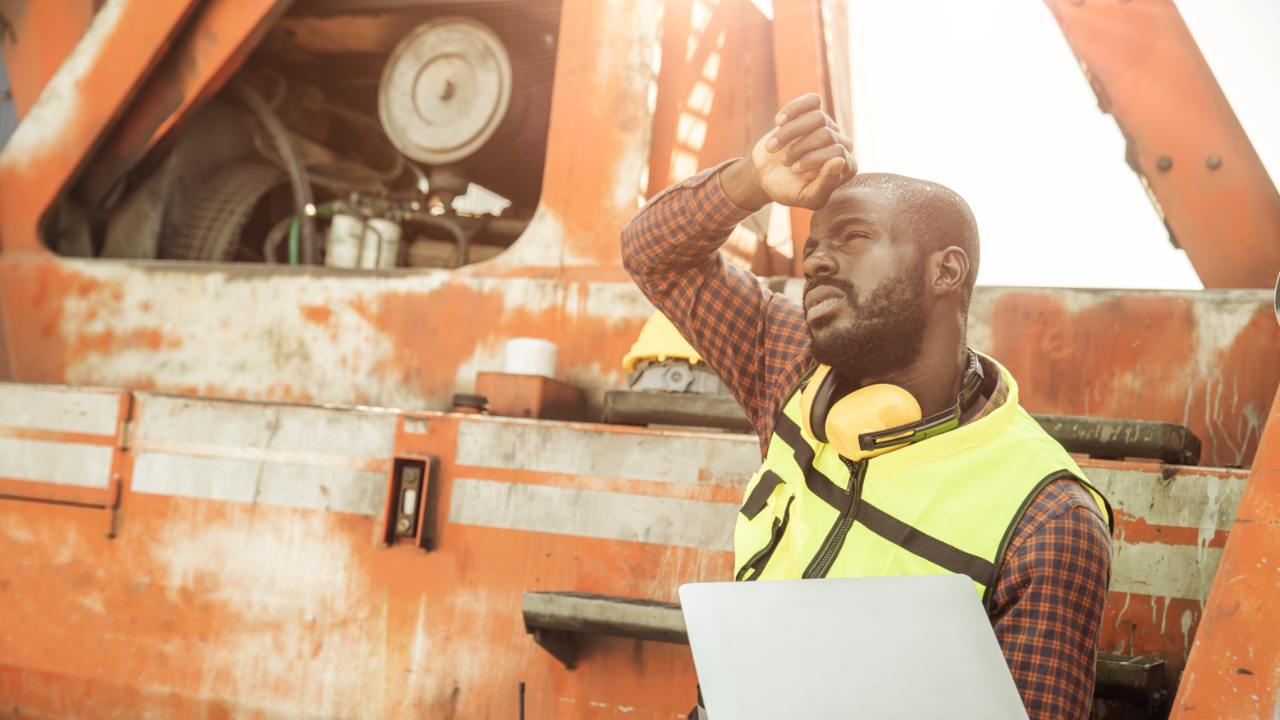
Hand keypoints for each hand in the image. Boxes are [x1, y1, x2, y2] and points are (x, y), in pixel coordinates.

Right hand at [722, 93, 855, 210]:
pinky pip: (811, 101)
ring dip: (790, 133)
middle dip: (799, 149)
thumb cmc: (788, 189)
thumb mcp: (807, 197)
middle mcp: (840, 144)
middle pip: (825, 135)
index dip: (813, 160)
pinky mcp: (812, 113)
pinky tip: (778, 122)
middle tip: (785, 163)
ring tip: (774, 148)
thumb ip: (825, 185)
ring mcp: (827, 126)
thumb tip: (840, 161)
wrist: (765, 176)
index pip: (838, 153)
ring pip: (817, 117)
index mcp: (846, 167)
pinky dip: (792, 109)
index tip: (795, 170)